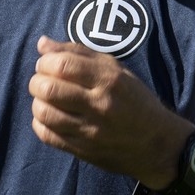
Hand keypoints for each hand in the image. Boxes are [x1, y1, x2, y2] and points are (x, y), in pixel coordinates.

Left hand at [28, 36, 190, 187]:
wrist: (156, 144)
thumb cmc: (135, 101)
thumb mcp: (116, 70)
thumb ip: (79, 53)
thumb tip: (42, 43)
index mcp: (109, 80)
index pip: (63, 65)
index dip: (46, 62)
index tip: (47, 64)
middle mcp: (99, 105)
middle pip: (49, 88)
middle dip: (37, 81)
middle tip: (42, 81)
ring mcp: (90, 130)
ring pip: (44, 113)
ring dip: (37, 102)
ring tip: (46, 99)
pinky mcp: (82, 150)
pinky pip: (47, 135)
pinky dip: (40, 123)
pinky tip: (49, 117)